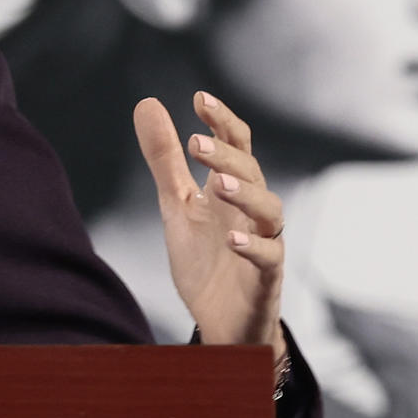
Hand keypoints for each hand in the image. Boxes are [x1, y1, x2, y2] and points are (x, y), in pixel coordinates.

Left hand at [133, 91, 286, 360]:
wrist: (219, 320)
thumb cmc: (204, 258)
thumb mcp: (177, 203)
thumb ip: (165, 158)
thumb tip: (147, 102)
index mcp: (230, 190)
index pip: (235, 145)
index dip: (221, 121)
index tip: (199, 98)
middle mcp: (251, 211)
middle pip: (251, 172)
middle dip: (226, 155)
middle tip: (196, 141)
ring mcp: (263, 242)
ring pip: (270, 210)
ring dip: (246, 193)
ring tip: (219, 183)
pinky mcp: (266, 278)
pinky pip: (270, 258)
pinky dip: (254, 246)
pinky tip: (232, 238)